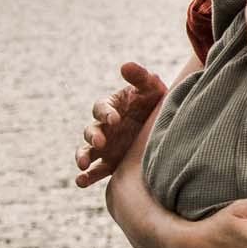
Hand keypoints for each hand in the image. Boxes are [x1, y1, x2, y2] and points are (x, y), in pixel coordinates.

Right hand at [75, 61, 165, 187]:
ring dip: (82, 158)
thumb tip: (125, 66)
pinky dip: (86, 177)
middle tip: (101, 142)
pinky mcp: (110, 163)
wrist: (165, 124)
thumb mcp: (151, 87)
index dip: (106, 113)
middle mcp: (104, 128)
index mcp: (111, 107)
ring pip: (87, 152)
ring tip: (82, 166)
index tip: (115, 119)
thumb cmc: (155, 101)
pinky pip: (94, 171)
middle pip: (91, 131)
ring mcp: (105, 147)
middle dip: (94, 137)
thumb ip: (139, 77)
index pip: (101, 108)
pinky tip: (81, 182)